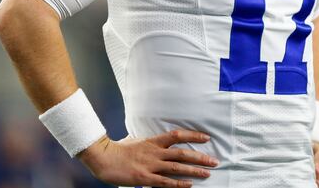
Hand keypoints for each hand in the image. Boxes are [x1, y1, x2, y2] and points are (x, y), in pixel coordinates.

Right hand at [78, 130, 217, 187]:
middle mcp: (155, 152)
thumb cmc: (119, 150)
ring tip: (208, 173)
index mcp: (153, 141)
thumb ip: (151, 144)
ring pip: (177, 167)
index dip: (193, 135)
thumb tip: (160, 143)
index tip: (207, 138)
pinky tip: (190, 185)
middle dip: (200, 157)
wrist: (103, 157)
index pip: (178, 135)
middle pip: (182, 152)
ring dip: (194, 170)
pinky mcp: (144, 178)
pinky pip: (165, 182)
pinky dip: (178, 183)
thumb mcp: (138, 141)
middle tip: (214, 161)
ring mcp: (150, 165)